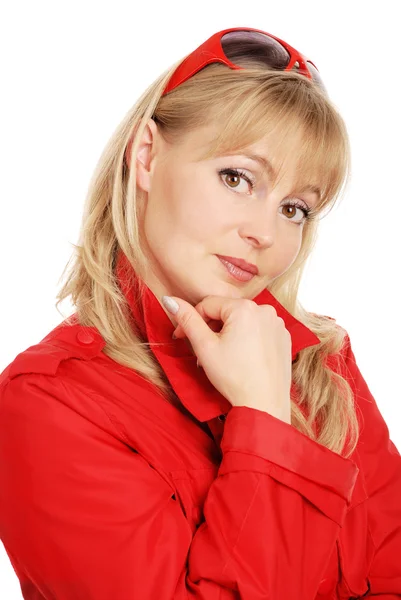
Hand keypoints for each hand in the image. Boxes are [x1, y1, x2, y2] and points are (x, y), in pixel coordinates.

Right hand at [164, 295, 291, 423]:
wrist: (264, 404)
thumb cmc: (234, 377)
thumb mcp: (204, 346)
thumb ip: (187, 319)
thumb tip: (170, 300)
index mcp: (244, 308)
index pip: (208, 304)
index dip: (191, 320)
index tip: (181, 337)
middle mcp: (265, 310)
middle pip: (226, 312)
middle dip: (211, 328)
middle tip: (201, 351)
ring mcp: (277, 324)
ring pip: (242, 321)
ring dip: (228, 333)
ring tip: (222, 356)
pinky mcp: (284, 338)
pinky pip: (259, 330)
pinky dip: (247, 339)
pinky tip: (241, 357)